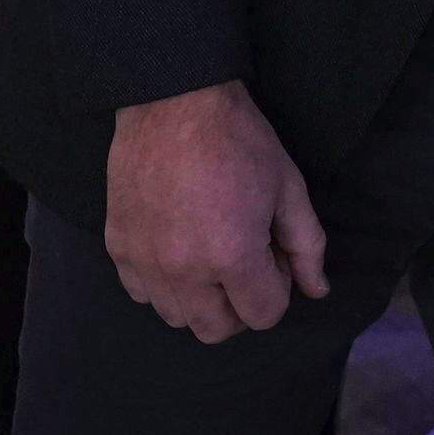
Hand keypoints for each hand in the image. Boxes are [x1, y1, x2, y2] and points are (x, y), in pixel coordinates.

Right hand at [105, 79, 328, 342]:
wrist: (174, 104)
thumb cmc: (240, 142)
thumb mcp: (289, 189)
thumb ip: (306, 247)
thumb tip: (316, 290)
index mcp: (232, 257)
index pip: (262, 315)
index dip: (277, 291)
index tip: (274, 259)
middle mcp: (183, 271)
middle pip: (216, 330)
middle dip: (241, 307)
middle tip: (248, 265)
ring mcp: (143, 262)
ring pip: (176, 318)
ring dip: (201, 300)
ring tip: (213, 255)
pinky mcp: (117, 248)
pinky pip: (141, 294)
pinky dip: (163, 285)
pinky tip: (179, 249)